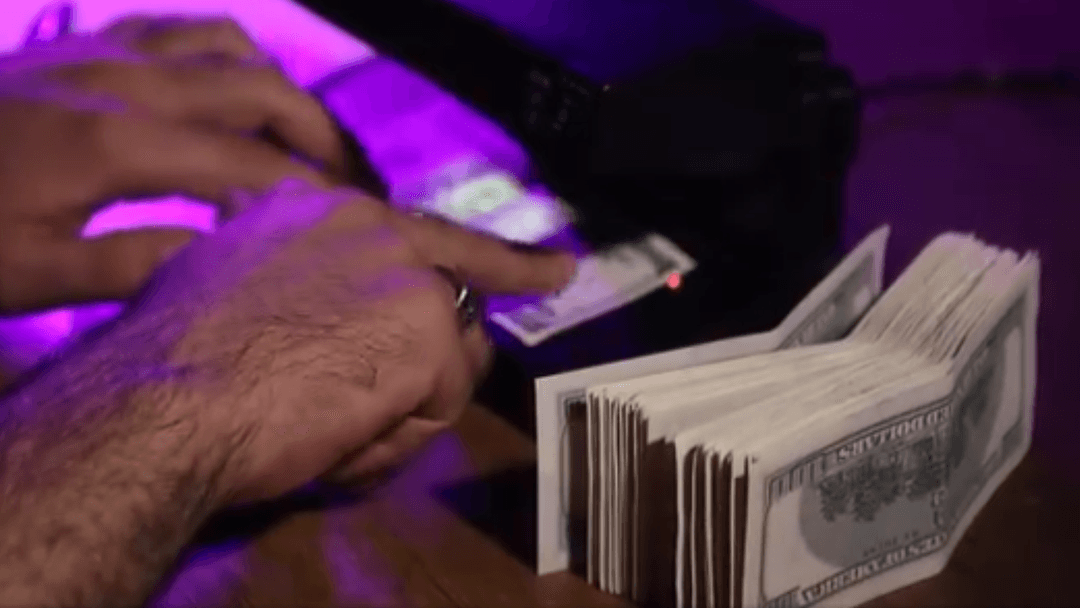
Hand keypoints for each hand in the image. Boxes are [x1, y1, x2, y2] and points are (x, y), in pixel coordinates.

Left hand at [0, 15, 383, 313]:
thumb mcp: (27, 274)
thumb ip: (132, 267)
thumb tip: (226, 265)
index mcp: (116, 145)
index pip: (247, 166)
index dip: (308, 195)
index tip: (352, 227)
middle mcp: (124, 82)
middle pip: (260, 89)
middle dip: (320, 136)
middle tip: (353, 186)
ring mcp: (103, 52)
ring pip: (229, 47)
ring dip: (280, 90)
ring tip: (302, 141)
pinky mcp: (85, 43)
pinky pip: (182, 30)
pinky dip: (229, 58)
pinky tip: (232, 94)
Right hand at [131, 180, 575, 504]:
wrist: (162, 402)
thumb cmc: (176, 361)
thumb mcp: (225, 284)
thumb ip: (281, 266)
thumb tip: (286, 249)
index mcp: (321, 209)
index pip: (426, 233)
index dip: (495, 259)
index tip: (557, 267)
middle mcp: (375, 224)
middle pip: (455, 297)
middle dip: (443, 353)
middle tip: (409, 382)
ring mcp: (409, 273)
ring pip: (450, 357)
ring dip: (407, 402)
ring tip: (330, 423)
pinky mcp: (429, 329)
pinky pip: (441, 406)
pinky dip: (399, 437)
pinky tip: (342, 436)